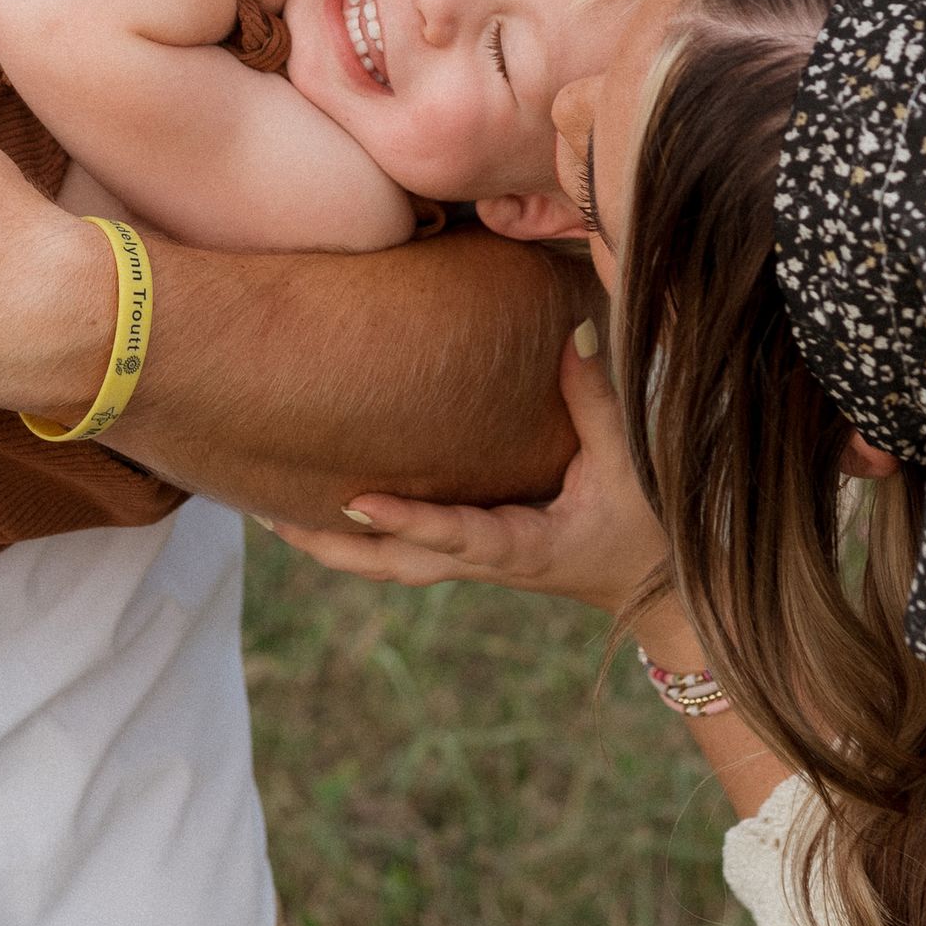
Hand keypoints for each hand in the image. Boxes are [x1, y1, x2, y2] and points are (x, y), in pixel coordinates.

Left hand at [263, 327, 668, 616]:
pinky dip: (355, 539)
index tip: (354, 502)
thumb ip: (596, 400)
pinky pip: (401, 553)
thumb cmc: (644, 530)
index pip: (452, 536)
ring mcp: (473, 562)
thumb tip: (573, 331)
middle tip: (269, 515)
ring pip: (387, 566)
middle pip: (393, 566)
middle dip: (330, 545)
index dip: (405, 521)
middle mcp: (484, 561)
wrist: (656, 594)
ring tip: (269, 514)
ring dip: (329, 546)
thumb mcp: (629, 468)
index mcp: (520, 548)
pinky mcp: (472, 553)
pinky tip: (319, 510)